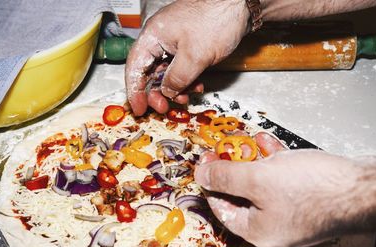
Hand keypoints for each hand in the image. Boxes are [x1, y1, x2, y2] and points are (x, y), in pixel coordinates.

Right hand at [125, 0, 249, 115]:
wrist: (240, 5)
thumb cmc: (216, 20)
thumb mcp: (194, 57)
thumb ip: (176, 78)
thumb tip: (166, 92)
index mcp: (154, 36)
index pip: (135, 67)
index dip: (134, 90)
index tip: (139, 108)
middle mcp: (161, 38)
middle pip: (150, 71)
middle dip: (156, 92)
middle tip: (163, 108)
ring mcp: (175, 41)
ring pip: (167, 72)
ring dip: (174, 89)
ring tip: (184, 99)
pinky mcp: (189, 45)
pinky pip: (181, 68)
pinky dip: (187, 80)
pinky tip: (197, 87)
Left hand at [195, 149, 375, 246]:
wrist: (364, 187)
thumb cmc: (316, 189)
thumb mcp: (258, 179)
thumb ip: (226, 177)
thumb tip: (201, 174)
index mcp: (257, 229)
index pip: (221, 207)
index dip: (210, 182)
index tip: (207, 161)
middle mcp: (274, 224)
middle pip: (242, 193)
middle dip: (234, 167)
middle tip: (227, 148)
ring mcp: (292, 211)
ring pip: (262, 183)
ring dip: (253, 160)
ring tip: (247, 141)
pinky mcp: (307, 197)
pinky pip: (282, 178)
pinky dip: (274, 160)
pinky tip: (268, 142)